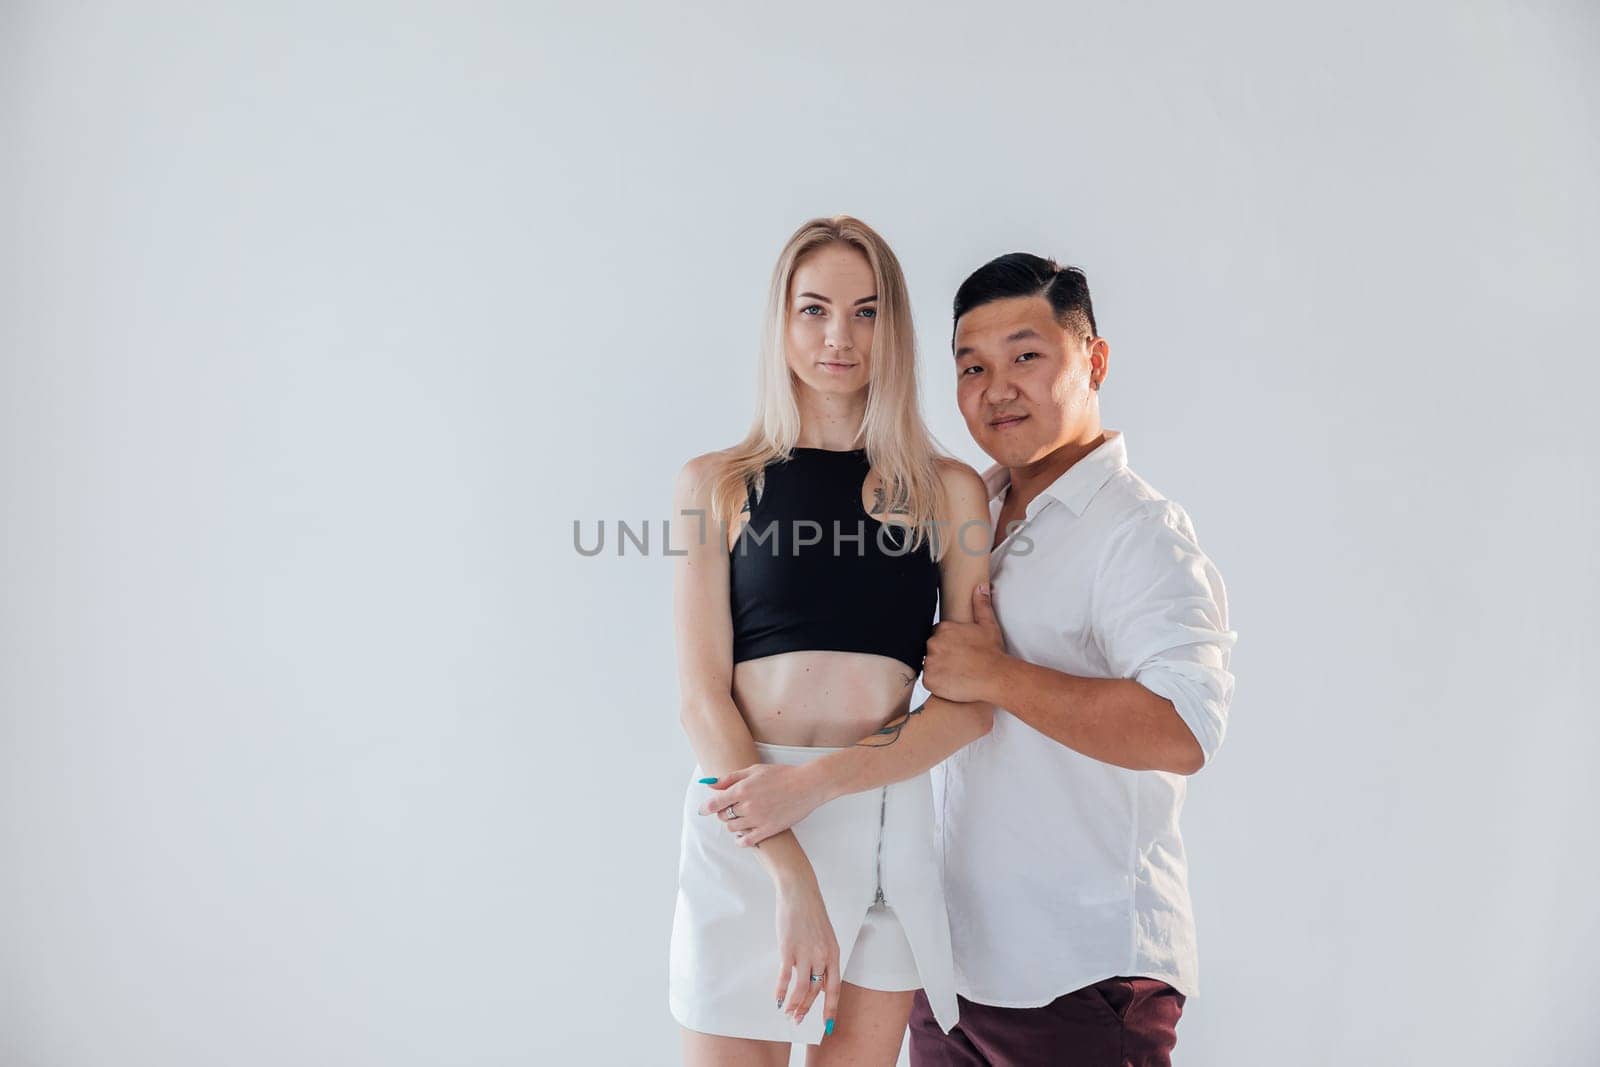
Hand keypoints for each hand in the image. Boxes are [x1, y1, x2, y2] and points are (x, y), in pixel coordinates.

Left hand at [699, 762, 828, 847]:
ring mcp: (758, 819)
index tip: (703, 810)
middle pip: (723, 816)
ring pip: (733, 828)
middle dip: (724, 812)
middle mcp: (747, 806)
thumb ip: (732, 778)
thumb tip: (712, 784)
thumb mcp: (755, 770)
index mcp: (742, 790)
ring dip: (732, 824)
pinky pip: (747, 841)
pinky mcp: (768, 830)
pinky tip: (742, 836)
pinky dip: (741, 840)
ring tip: (740, 819)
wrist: (807, 785)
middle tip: (731, 808)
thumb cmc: (782, 774)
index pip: (715, 803)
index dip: (706, 808)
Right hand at [773, 878, 840, 1033]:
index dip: (831, 1008)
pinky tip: (777, 999)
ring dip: (794, 1004)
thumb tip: (821, 983)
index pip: (834, 988)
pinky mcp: (788, 949)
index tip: (828, 1025)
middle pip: (816, 991)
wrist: (800, 892)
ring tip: (788, 1013)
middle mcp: (822, 956)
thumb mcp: (826, 937)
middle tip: (798, 1020)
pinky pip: (785, 976)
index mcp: (834, 953)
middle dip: (807, 1009)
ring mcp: (805, 953)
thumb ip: (825, 959)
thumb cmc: (812, 913)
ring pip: (802, 988)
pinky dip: (781, 990)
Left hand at [922, 583, 1006, 702]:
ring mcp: (930, 662)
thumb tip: (980, 587)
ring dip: (939, 670)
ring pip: (929, 665)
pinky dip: (938, 684)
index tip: (958, 652)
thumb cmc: (993, 653)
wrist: (996, 676)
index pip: (937, 635)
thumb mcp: (988, 625)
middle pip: (931, 650)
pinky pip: (929, 681)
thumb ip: (981, 605)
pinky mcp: (929, 680)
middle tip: (959, 664)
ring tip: (957, 674)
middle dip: (942, 656)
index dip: (948, 644)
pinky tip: (953, 683)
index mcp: (944, 629)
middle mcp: (933, 643)